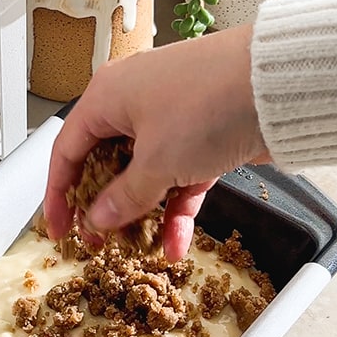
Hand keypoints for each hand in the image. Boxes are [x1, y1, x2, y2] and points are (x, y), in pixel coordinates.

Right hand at [43, 24, 271, 259]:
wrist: (277, 87)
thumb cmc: (209, 101)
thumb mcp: (158, 160)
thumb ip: (126, 195)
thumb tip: (100, 217)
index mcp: (107, 97)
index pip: (68, 151)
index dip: (59, 194)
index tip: (60, 229)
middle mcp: (135, 104)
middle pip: (107, 164)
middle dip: (106, 208)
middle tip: (102, 244)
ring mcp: (172, 121)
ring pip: (147, 176)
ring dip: (145, 214)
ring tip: (141, 249)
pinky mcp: (205, 138)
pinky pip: (181, 179)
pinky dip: (179, 209)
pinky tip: (177, 243)